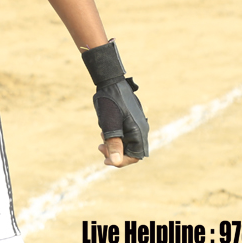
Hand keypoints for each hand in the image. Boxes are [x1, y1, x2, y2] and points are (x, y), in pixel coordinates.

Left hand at [84, 42, 148, 165]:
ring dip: (114, 144)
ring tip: (101, 137)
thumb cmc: (109, 101)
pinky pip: (125, 134)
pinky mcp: (132, 119)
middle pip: (131, 150)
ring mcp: (137, 123)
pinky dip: (115, 136)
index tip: (105, 160)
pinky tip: (104, 130)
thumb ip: (113, 143)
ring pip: (127, 142)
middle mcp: (141, 129)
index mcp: (138, 131)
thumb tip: (115, 162)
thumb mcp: (109, 123)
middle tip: (100, 147)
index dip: (121, 161)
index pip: (135, 156)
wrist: (110, 81)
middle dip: (116, 152)